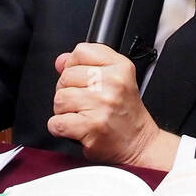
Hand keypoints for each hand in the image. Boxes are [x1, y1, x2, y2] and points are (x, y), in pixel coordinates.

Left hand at [48, 42, 178, 168]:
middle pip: (66, 76)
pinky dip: (60, 128)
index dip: (74, 66)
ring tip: (82, 116)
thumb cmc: (125, 113)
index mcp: (120, 67)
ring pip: (59, 99)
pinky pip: (56, 122)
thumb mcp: (115, 79)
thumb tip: (60, 61)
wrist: (138, 144)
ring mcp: (102, 104)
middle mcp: (113, 83)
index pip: (81, 51)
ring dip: (64, 111)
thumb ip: (87, 64)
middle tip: (85, 103)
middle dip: (68, 91)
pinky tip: (75, 128)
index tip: (82, 79)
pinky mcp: (91, 126)